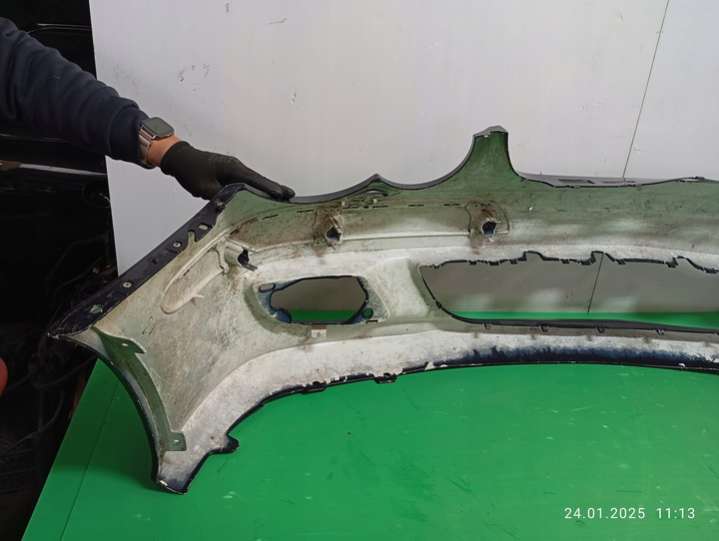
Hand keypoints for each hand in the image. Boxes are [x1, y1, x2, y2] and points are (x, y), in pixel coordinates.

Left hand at [153, 139, 294, 200]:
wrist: (179, 158)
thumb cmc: (190, 169)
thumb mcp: (203, 188)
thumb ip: (219, 197)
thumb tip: (231, 206)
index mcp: (231, 168)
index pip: (254, 179)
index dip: (269, 188)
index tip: (282, 194)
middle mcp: (236, 166)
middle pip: (258, 179)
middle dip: (274, 187)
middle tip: (290, 195)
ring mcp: (233, 169)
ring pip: (253, 180)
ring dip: (266, 188)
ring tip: (282, 196)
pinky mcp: (229, 173)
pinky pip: (246, 181)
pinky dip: (256, 188)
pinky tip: (263, 195)